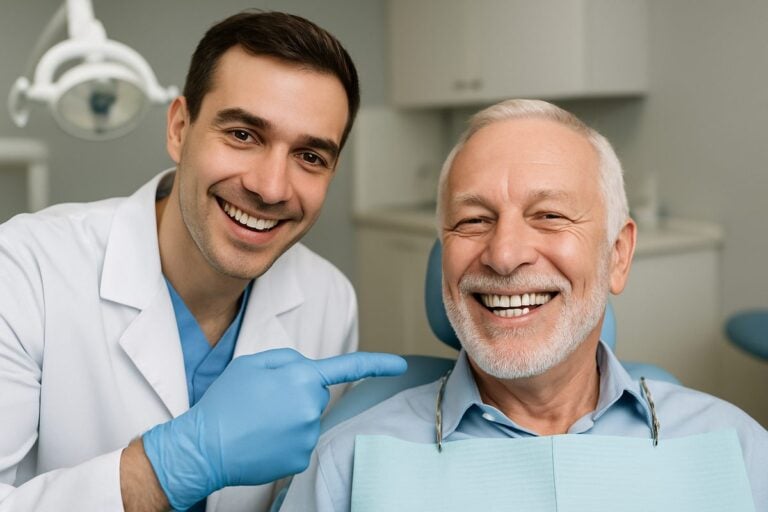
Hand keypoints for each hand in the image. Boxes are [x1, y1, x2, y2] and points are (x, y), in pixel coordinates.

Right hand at [142, 348, 406, 509]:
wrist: (204, 447)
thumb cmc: (225, 401)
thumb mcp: (252, 364)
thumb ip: (288, 360)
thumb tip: (308, 372)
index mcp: (300, 377)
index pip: (347, 367)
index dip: (377, 364)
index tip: (400, 365)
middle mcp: (311, 407)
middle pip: (314, 394)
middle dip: (295, 393)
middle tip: (262, 401)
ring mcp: (308, 436)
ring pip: (306, 419)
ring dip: (288, 418)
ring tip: (257, 422)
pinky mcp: (301, 459)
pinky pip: (300, 442)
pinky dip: (284, 440)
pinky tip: (262, 440)